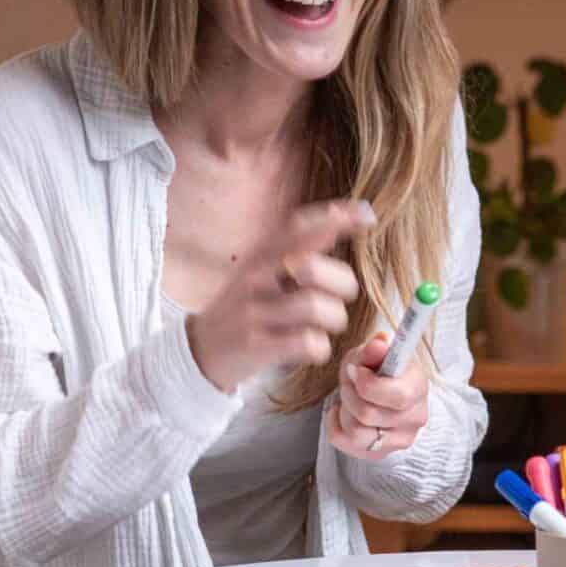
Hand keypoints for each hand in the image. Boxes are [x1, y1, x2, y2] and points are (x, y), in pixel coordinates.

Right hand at [187, 199, 371, 393]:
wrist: (199, 351)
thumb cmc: (243, 309)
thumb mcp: (259, 271)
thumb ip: (295, 248)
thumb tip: (337, 219)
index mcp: (259, 256)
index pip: (298, 227)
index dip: (334, 218)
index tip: (366, 215)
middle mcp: (255, 279)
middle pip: (315, 268)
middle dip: (342, 286)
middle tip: (337, 299)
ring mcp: (255, 312)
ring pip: (320, 308)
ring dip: (334, 322)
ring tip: (321, 327)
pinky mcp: (257, 346)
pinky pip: (310, 343)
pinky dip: (319, 349)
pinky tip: (309, 348)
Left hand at [328, 333, 431, 460]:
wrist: (380, 391)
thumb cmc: (378, 370)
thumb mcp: (373, 354)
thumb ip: (374, 349)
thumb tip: (379, 343)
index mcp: (419, 388)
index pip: (397, 396)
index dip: (367, 383)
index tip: (357, 370)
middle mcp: (415, 418)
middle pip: (369, 414)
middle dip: (349, 394)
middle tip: (349, 382)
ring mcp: (400, 440)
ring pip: (356, 432)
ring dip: (343, 410)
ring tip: (348, 398)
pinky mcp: (379, 453)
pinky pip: (343, 442)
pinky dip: (334, 424)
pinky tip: (342, 412)